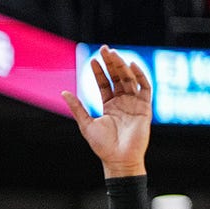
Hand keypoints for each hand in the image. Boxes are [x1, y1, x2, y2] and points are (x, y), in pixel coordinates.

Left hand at [61, 46, 151, 177]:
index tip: (93, 60)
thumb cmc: (102, 145)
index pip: (104, 84)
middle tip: (104, 49)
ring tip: (113, 54)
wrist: (118, 159)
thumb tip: (63, 92)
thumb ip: (77, 107)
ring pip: (130, 79)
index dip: (99, 72)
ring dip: (122, 66)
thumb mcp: (86, 123)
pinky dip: (140, 76)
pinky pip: (145, 88)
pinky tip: (131, 65)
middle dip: (111, 63)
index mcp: (109, 105)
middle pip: (117, 78)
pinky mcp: (146, 108)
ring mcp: (135, 104)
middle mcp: (123, 102)